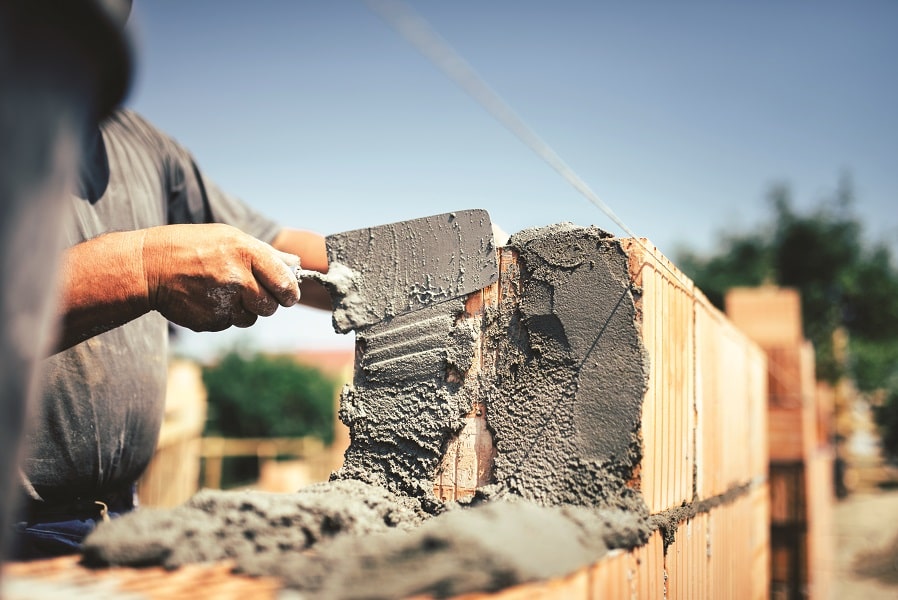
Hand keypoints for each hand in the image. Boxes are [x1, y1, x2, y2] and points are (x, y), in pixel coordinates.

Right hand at [142, 223, 300, 330]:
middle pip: (271, 306)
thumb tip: (296, 263)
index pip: (284, 282)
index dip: (289, 292)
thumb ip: (265, 253)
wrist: (148, 267)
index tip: (287, 294)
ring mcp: (223, 302)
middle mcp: (237, 278)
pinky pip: (230, 323)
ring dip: (244, 309)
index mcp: (246, 252)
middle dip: (266, 302)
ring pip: (252, 318)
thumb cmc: (193, 246)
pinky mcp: (211, 321)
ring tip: (223, 291)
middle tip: (252, 292)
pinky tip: (207, 298)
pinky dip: (224, 315)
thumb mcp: (229, 238)